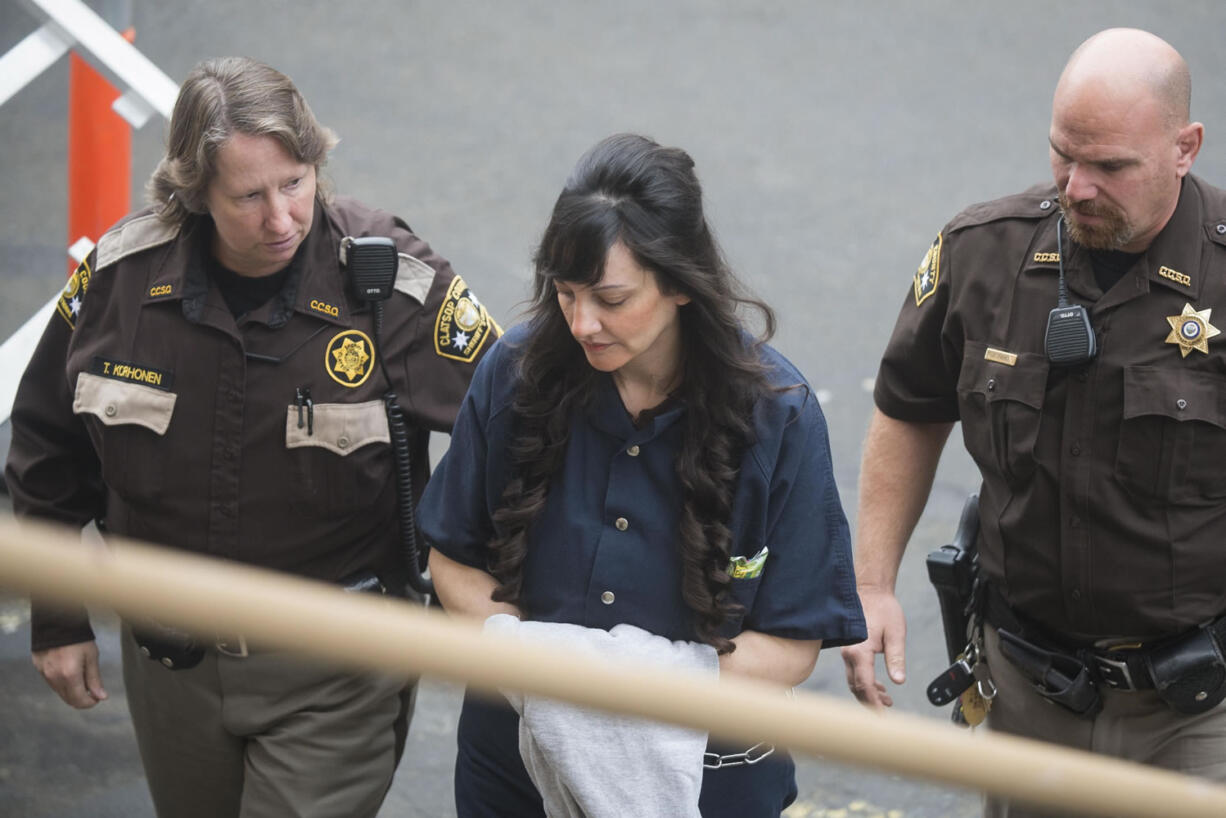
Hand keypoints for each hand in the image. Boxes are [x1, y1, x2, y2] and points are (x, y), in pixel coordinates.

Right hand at [32, 641, 107, 708]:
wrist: (58, 624)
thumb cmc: (79, 640)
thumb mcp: (92, 658)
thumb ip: (95, 679)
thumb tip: (101, 697)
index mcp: (70, 675)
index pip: (79, 700)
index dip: (90, 703)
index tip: (97, 698)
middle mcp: (54, 678)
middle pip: (68, 699)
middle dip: (81, 699)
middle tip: (92, 691)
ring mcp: (45, 674)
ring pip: (59, 692)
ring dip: (72, 691)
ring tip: (82, 679)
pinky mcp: (39, 669)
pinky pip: (52, 682)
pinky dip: (62, 683)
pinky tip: (70, 673)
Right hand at [841, 588, 905, 707]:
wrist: (870, 590)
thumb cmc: (883, 608)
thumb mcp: (895, 633)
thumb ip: (896, 658)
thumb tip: (898, 681)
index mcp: (859, 650)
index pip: (864, 685)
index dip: (873, 703)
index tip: (882, 717)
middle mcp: (848, 653)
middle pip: (856, 687)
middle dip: (871, 702)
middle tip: (886, 713)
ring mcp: (847, 651)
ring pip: (855, 681)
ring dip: (869, 694)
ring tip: (888, 700)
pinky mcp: (850, 649)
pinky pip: (855, 672)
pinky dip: (866, 683)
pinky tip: (881, 687)